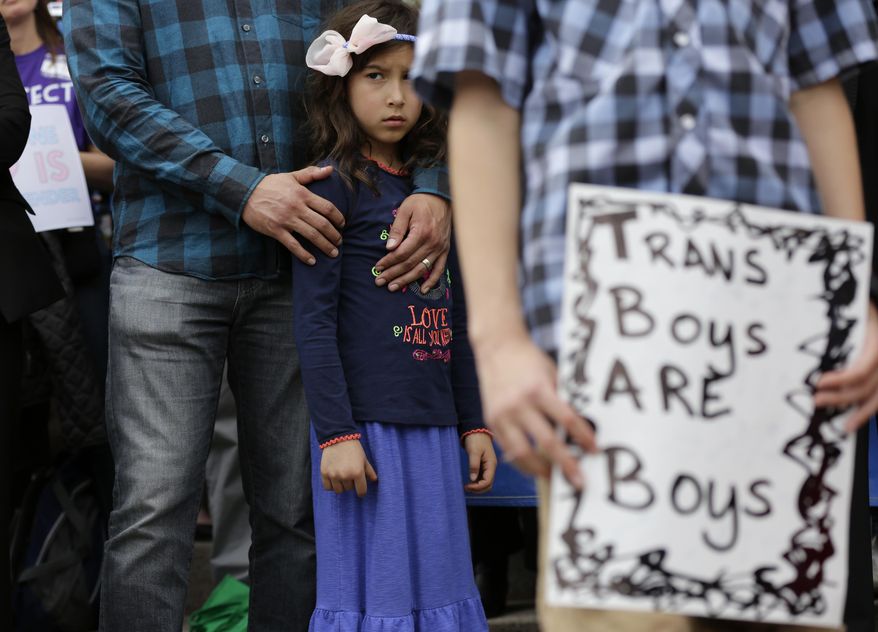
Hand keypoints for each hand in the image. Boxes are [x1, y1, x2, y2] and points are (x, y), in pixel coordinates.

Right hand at [241, 166, 344, 264]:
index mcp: (302, 194)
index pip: (327, 207)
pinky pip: (292, 245)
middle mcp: (297, 208)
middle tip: (340, 241)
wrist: (245, 193)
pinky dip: (304, 255)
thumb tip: (330, 169)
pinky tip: (312, 261)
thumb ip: (311, 173)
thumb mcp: (291, 176)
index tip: (342, 224)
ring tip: (333, 253)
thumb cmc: (270, 185)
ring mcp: (286, 220)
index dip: (338, 218)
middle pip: (322, 224)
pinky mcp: (276, 231)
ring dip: (325, 246)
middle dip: (334, 235)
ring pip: (311, 235)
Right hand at [320, 439, 377, 496]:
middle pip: (349, 489)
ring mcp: (334, 475)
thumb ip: (369, 471)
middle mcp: (345, 476)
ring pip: (339, 490)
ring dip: (341, 485)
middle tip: (350, 474)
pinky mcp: (324, 473)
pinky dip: (331, 485)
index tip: (360, 488)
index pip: (361, 491)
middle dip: (351, 484)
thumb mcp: (364, 459)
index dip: (362, 491)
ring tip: (342, 476)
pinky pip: (327, 487)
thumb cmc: (353, 448)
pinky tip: (333, 478)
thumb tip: (374, 480)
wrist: (338, 438)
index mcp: (357, 472)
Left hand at [374, 193, 450, 291]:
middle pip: (410, 264)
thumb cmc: (420, 203)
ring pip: (421, 269)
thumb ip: (397, 229)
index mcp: (421, 233)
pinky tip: (422, 290)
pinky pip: (439, 269)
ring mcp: (440, 248)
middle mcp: (432, 243)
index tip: (377, 267)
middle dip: (393, 274)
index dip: (388, 262)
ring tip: (393, 287)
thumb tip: (389, 248)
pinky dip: (432, 281)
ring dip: (407, 280)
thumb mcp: (405, 210)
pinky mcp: (445, 250)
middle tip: (379, 281)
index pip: (401, 253)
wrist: (441, 198)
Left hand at [463, 432, 496, 493]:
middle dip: (478, 489)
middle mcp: (491, 467)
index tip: (467, 486)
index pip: (487, 481)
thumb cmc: (476, 439)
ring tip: (467, 486)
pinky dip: (477, 482)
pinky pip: (483, 477)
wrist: (476, 430)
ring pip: (486, 482)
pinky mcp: (484, 465)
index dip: (478, 487)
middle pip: (488, 484)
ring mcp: (488, 466)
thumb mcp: (474, 451)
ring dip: (478, 486)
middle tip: (466, 488)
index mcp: (491, 464)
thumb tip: (472, 479)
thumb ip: (474, 465)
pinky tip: (469, 482)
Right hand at [474, 332, 596, 489]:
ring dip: (540, 470)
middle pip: (547, 442)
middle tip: (579, 481)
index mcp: (539, 390)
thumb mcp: (551, 374)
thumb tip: (578, 428)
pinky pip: (507, 448)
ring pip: (522, 453)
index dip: (583, 438)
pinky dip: (521, 461)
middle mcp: (519, 404)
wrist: (497, 347)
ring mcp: (502, 414)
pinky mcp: (491, 420)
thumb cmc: (529, 360)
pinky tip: (533, 467)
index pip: (567, 420)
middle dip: (566, 464)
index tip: (595, 451)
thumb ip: (560, 400)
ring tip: (553, 477)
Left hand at [814, 303, 877, 431]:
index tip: (819, 382)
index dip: (840, 380)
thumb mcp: (856, 311)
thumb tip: (802, 328)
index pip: (860, 370)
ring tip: (845, 428)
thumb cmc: (868, 306)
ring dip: (862, 413)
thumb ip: (836, 326)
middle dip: (841, 397)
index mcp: (876, 344)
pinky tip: (858, 418)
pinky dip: (871, 408)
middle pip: (867, 387)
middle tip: (817, 401)